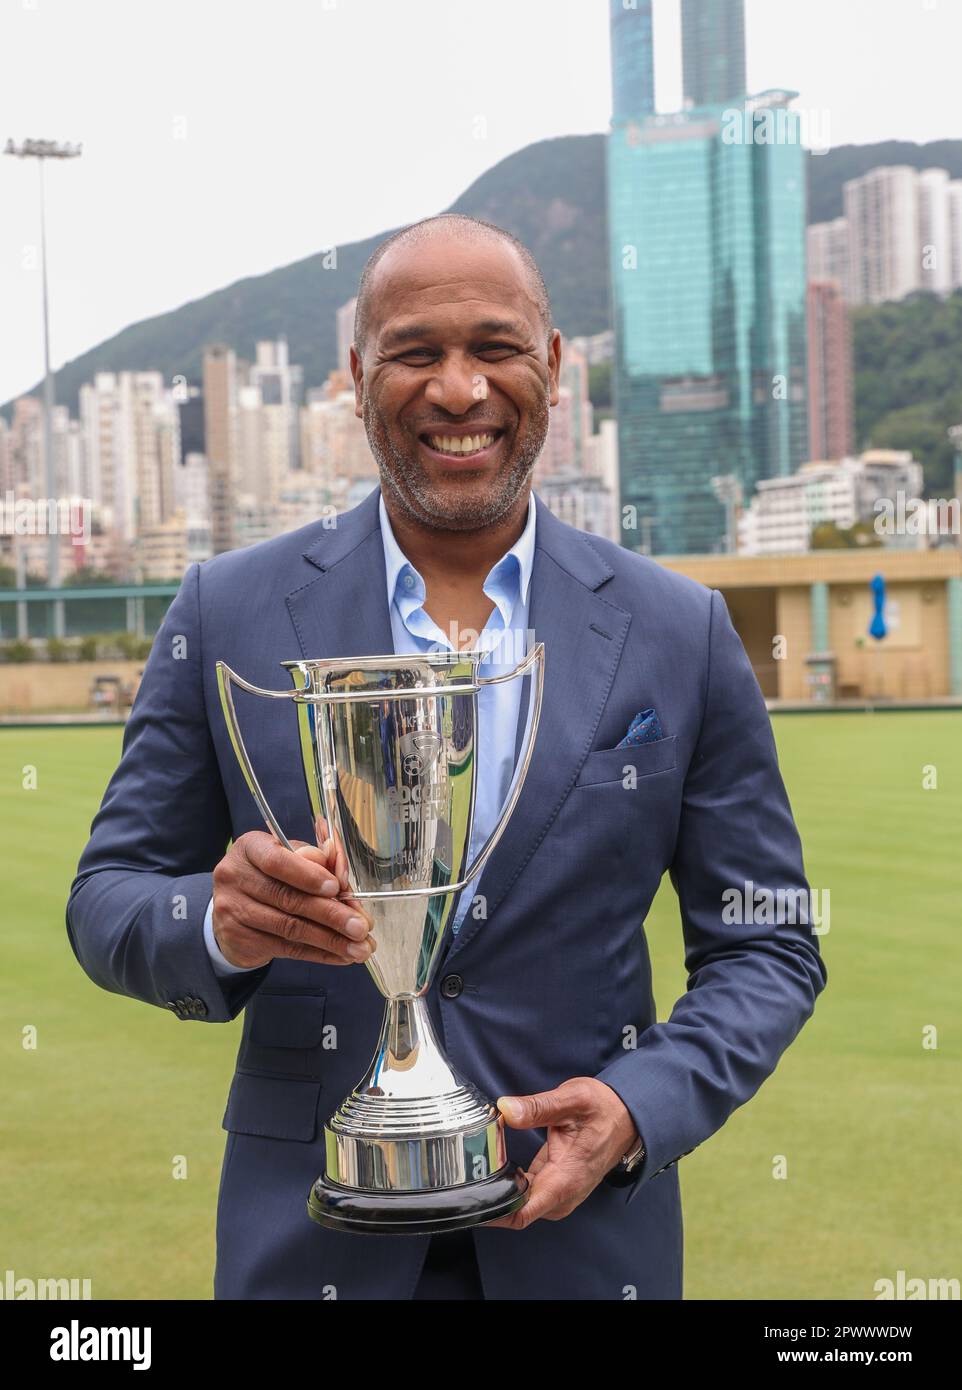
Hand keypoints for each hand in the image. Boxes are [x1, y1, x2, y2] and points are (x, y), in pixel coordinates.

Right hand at [211, 818, 374, 969]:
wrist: (233, 907)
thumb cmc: (272, 875)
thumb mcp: (291, 857)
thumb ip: (317, 861)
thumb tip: (343, 874)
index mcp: (250, 848)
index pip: (277, 861)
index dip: (308, 876)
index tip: (337, 888)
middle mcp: (236, 877)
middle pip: (288, 899)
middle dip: (331, 914)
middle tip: (361, 927)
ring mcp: (233, 910)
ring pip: (290, 928)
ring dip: (331, 940)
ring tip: (359, 948)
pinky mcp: (239, 939)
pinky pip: (287, 949)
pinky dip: (319, 953)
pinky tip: (341, 955)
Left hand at [486, 1077, 637, 1228]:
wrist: (628, 1116)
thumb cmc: (604, 1109)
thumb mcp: (572, 1099)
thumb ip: (537, 1107)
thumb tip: (505, 1110)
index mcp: (566, 1178)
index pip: (523, 1212)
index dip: (494, 1212)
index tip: (471, 1201)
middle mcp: (564, 1193)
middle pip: (518, 1212)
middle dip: (491, 1199)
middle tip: (466, 1176)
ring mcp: (563, 1193)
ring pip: (523, 1205)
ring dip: (502, 1192)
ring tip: (479, 1170)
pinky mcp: (559, 1186)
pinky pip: (530, 1195)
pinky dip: (514, 1185)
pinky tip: (500, 1168)